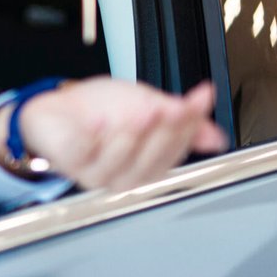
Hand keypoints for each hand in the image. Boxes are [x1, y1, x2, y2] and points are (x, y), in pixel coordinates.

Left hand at [0, 78, 227, 191]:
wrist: (58, 109)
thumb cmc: (102, 111)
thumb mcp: (148, 106)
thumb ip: (179, 118)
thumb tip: (217, 135)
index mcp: (146, 164)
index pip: (174, 153)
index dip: (188, 128)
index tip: (196, 101)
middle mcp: (122, 175)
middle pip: (149, 164)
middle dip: (163, 134)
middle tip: (172, 108)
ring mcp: (94, 172)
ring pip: (118, 166)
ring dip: (131, 138)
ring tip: (141, 113)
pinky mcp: (66, 162)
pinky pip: (80, 155)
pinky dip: (89, 139)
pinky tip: (98, 123)